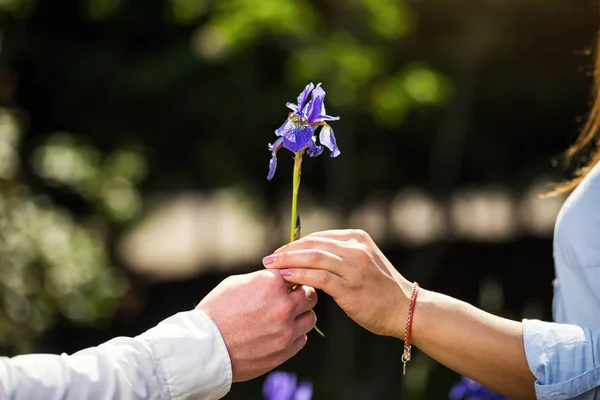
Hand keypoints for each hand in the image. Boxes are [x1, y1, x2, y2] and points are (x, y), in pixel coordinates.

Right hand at [196, 270, 316, 381]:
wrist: (204, 347)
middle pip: (310, 294)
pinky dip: (294, 335)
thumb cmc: (215, 311)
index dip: (290, 279)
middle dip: (301, 295)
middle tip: (290, 299)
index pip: (296, 273)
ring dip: (300, 316)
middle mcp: (283, 305)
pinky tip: (278, 333)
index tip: (285, 283)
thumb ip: (263, 280)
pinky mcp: (285, 350)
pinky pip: (302, 338)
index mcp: (271, 283)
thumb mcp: (236, 283)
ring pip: (310, 318)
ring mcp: (286, 330)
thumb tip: (279, 280)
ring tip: (285, 318)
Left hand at [262, 229, 411, 337]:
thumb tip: (307, 257)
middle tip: (268, 259)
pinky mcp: (350, 287)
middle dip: (287, 251)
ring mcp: (354, 267)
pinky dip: (299, 275)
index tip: (279, 252)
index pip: (318, 237)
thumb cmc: (380, 289)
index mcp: (357, 238)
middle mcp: (356, 248)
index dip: (295, 244)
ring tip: (270, 267)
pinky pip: (318, 277)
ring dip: (287, 261)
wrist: (405, 309)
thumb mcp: (362, 262)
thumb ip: (339, 256)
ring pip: (313, 257)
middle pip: (312, 244)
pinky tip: (285, 278)